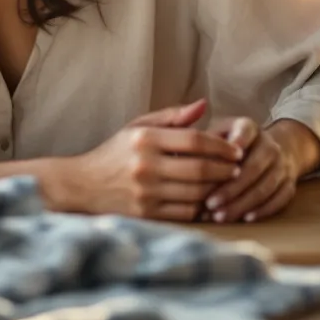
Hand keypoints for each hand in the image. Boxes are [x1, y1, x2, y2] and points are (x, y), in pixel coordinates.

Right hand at [60, 99, 243, 220]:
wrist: (82, 186)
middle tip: (237, 169)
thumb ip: (172, 117)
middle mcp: (145, 165)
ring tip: (227, 185)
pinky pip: (185, 212)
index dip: (220, 145)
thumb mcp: (138, 127)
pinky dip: (202, 208)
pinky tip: (209, 202)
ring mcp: (145, 192)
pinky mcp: (146, 214)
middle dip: (225, 169)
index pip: (194, 139)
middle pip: (199, 168)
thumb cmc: (115, 153)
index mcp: (145, 138)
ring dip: (217, 190)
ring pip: (196, 192)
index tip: (235, 150)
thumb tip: (204, 105)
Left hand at [200, 117, 295, 222]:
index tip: (219, 160)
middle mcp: (270, 144)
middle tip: (210, 203)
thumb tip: (181, 156)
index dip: (234, 144)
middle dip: (231, 188)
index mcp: (250, 127)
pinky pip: (279, 199)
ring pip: (265, 186)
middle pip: (254, 167)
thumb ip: (202, 141)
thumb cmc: (230, 144)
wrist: (270, 149)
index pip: (245, 132)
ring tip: (220, 216)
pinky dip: (263, 210)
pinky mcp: (289, 184)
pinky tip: (245, 219)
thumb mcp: (218, 133)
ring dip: (242, 203)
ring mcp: (282, 165)